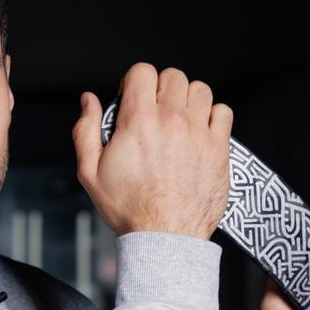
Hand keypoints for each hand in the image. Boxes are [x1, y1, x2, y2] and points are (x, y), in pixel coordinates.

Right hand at [72, 64, 231, 238]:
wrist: (164, 237)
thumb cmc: (128, 209)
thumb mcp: (90, 173)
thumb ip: (85, 131)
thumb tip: (88, 100)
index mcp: (138, 121)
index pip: (142, 71)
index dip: (134, 81)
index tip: (133, 99)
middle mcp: (171, 120)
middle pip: (172, 76)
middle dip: (161, 88)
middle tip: (155, 111)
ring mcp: (199, 132)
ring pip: (200, 89)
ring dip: (188, 99)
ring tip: (180, 119)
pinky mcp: (219, 148)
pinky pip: (223, 111)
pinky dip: (213, 116)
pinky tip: (200, 131)